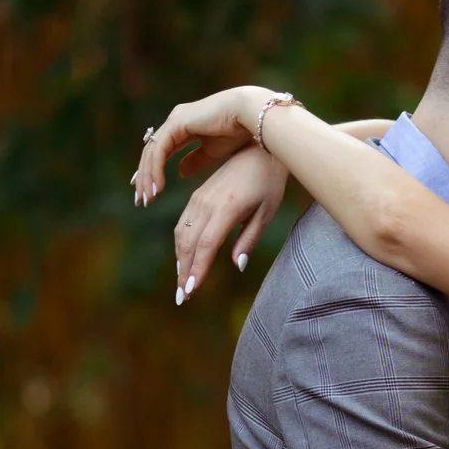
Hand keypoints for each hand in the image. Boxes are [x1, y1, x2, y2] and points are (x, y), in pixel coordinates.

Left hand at [131, 87, 270, 209]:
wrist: (250, 117)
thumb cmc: (238, 132)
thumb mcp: (212, 152)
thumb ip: (195, 161)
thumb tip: (180, 172)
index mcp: (183, 127)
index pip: (160, 151)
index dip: (153, 172)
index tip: (150, 193)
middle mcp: (175, 121)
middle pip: (151, 152)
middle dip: (145, 177)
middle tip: (143, 200)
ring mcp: (175, 120)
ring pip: (152, 152)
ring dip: (148, 177)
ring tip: (148, 198)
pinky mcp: (177, 123)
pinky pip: (160, 150)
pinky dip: (156, 170)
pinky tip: (158, 187)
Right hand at [173, 145, 290, 299]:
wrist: (259, 151)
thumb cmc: (268, 183)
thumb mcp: (266, 212)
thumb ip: (249, 239)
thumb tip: (238, 265)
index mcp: (227, 207)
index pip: (206, 245)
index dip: (197, 269)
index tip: (191, 291)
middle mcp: (208, 203)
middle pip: (188, 242)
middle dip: (184, 271)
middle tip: (183, 297)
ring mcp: (199, 198)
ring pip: (181, 233)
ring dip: (180, 259)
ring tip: (182, 283)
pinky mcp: (197, 196)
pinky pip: (183, 223)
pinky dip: (181, 244)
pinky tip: (184, 260)